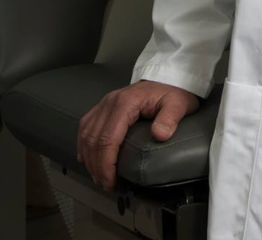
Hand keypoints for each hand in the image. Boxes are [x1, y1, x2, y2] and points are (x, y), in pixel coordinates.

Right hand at [77, 80, 199, 190]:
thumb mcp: (178, 104)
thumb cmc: (173, 92)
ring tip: (99, 177)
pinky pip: (86, 126)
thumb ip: (170, 118)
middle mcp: (111, 101)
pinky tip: (87, 158)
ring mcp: (105, 103)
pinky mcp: (104, 106)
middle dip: (97, 167)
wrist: (169, 78)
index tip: (111, 181)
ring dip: (89, 159)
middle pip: (93, 140)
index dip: (106, 165)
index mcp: (126, 102)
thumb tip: (160, 135)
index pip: (108, 139)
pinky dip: (83, 145)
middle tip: (107, 184)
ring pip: (86, 135)